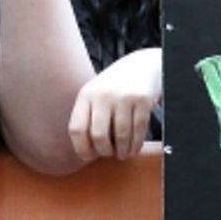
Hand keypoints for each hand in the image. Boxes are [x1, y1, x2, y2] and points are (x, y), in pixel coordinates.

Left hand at [68, 47, 161, 161]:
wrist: (144, 64)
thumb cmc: (116, 86)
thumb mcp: (96, 93)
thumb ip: (88, 116)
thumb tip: (85, 151)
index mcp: (86, 94)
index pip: (77, 129)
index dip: (81, 148)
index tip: (89, 155)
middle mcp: (103, 94)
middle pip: (98, 135)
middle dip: (105, 152)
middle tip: (109, 153)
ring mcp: (124, 97)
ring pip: (121, 136)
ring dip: (122, 152)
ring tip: (122, 154)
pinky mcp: (143, 100)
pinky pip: (138, 131)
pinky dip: (135, 146)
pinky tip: (133, 149)